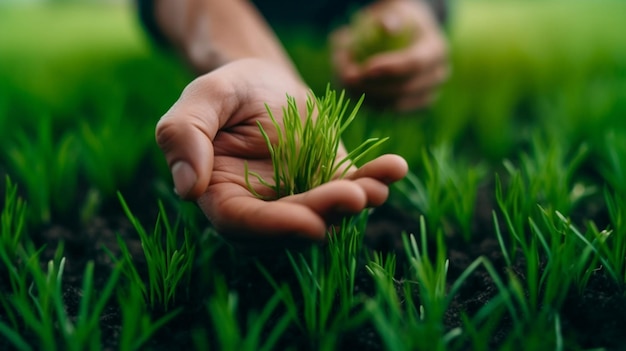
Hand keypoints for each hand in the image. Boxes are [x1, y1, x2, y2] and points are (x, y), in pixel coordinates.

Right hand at [156, 59, 407, 243]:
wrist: (265, 82)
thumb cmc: (228, 90)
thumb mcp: (202, 98)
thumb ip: (183, 134)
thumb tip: (188, 188)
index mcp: (221, 195)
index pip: (242, 224)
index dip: (275, 228)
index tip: (310, 223)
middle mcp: (261, 208)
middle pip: (291, 225)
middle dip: (325, 214)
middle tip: (354, 196)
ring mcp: (298, 198)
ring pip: (327, 213)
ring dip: (355, 203)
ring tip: (377, 186)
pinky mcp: (329, 182)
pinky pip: (352, 186)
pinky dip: (375, 180)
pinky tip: (395, 167)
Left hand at [331, 0, 449, 110]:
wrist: (408, 36)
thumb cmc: (397, 20)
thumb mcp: (395, 12)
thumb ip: (389, 17)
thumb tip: (386, 27)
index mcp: (437, 50)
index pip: (415, 64)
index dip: (389, 69)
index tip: (364, 68)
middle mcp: (437, 76)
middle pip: (405, 89)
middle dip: (373, 86)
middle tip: (345, 76)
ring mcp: (427, 95)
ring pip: (394, 105)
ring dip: (366, 95)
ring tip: (344, 80)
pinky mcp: (412, 108)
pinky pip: (388, 111)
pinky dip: (367, 103)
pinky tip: (350, 89)